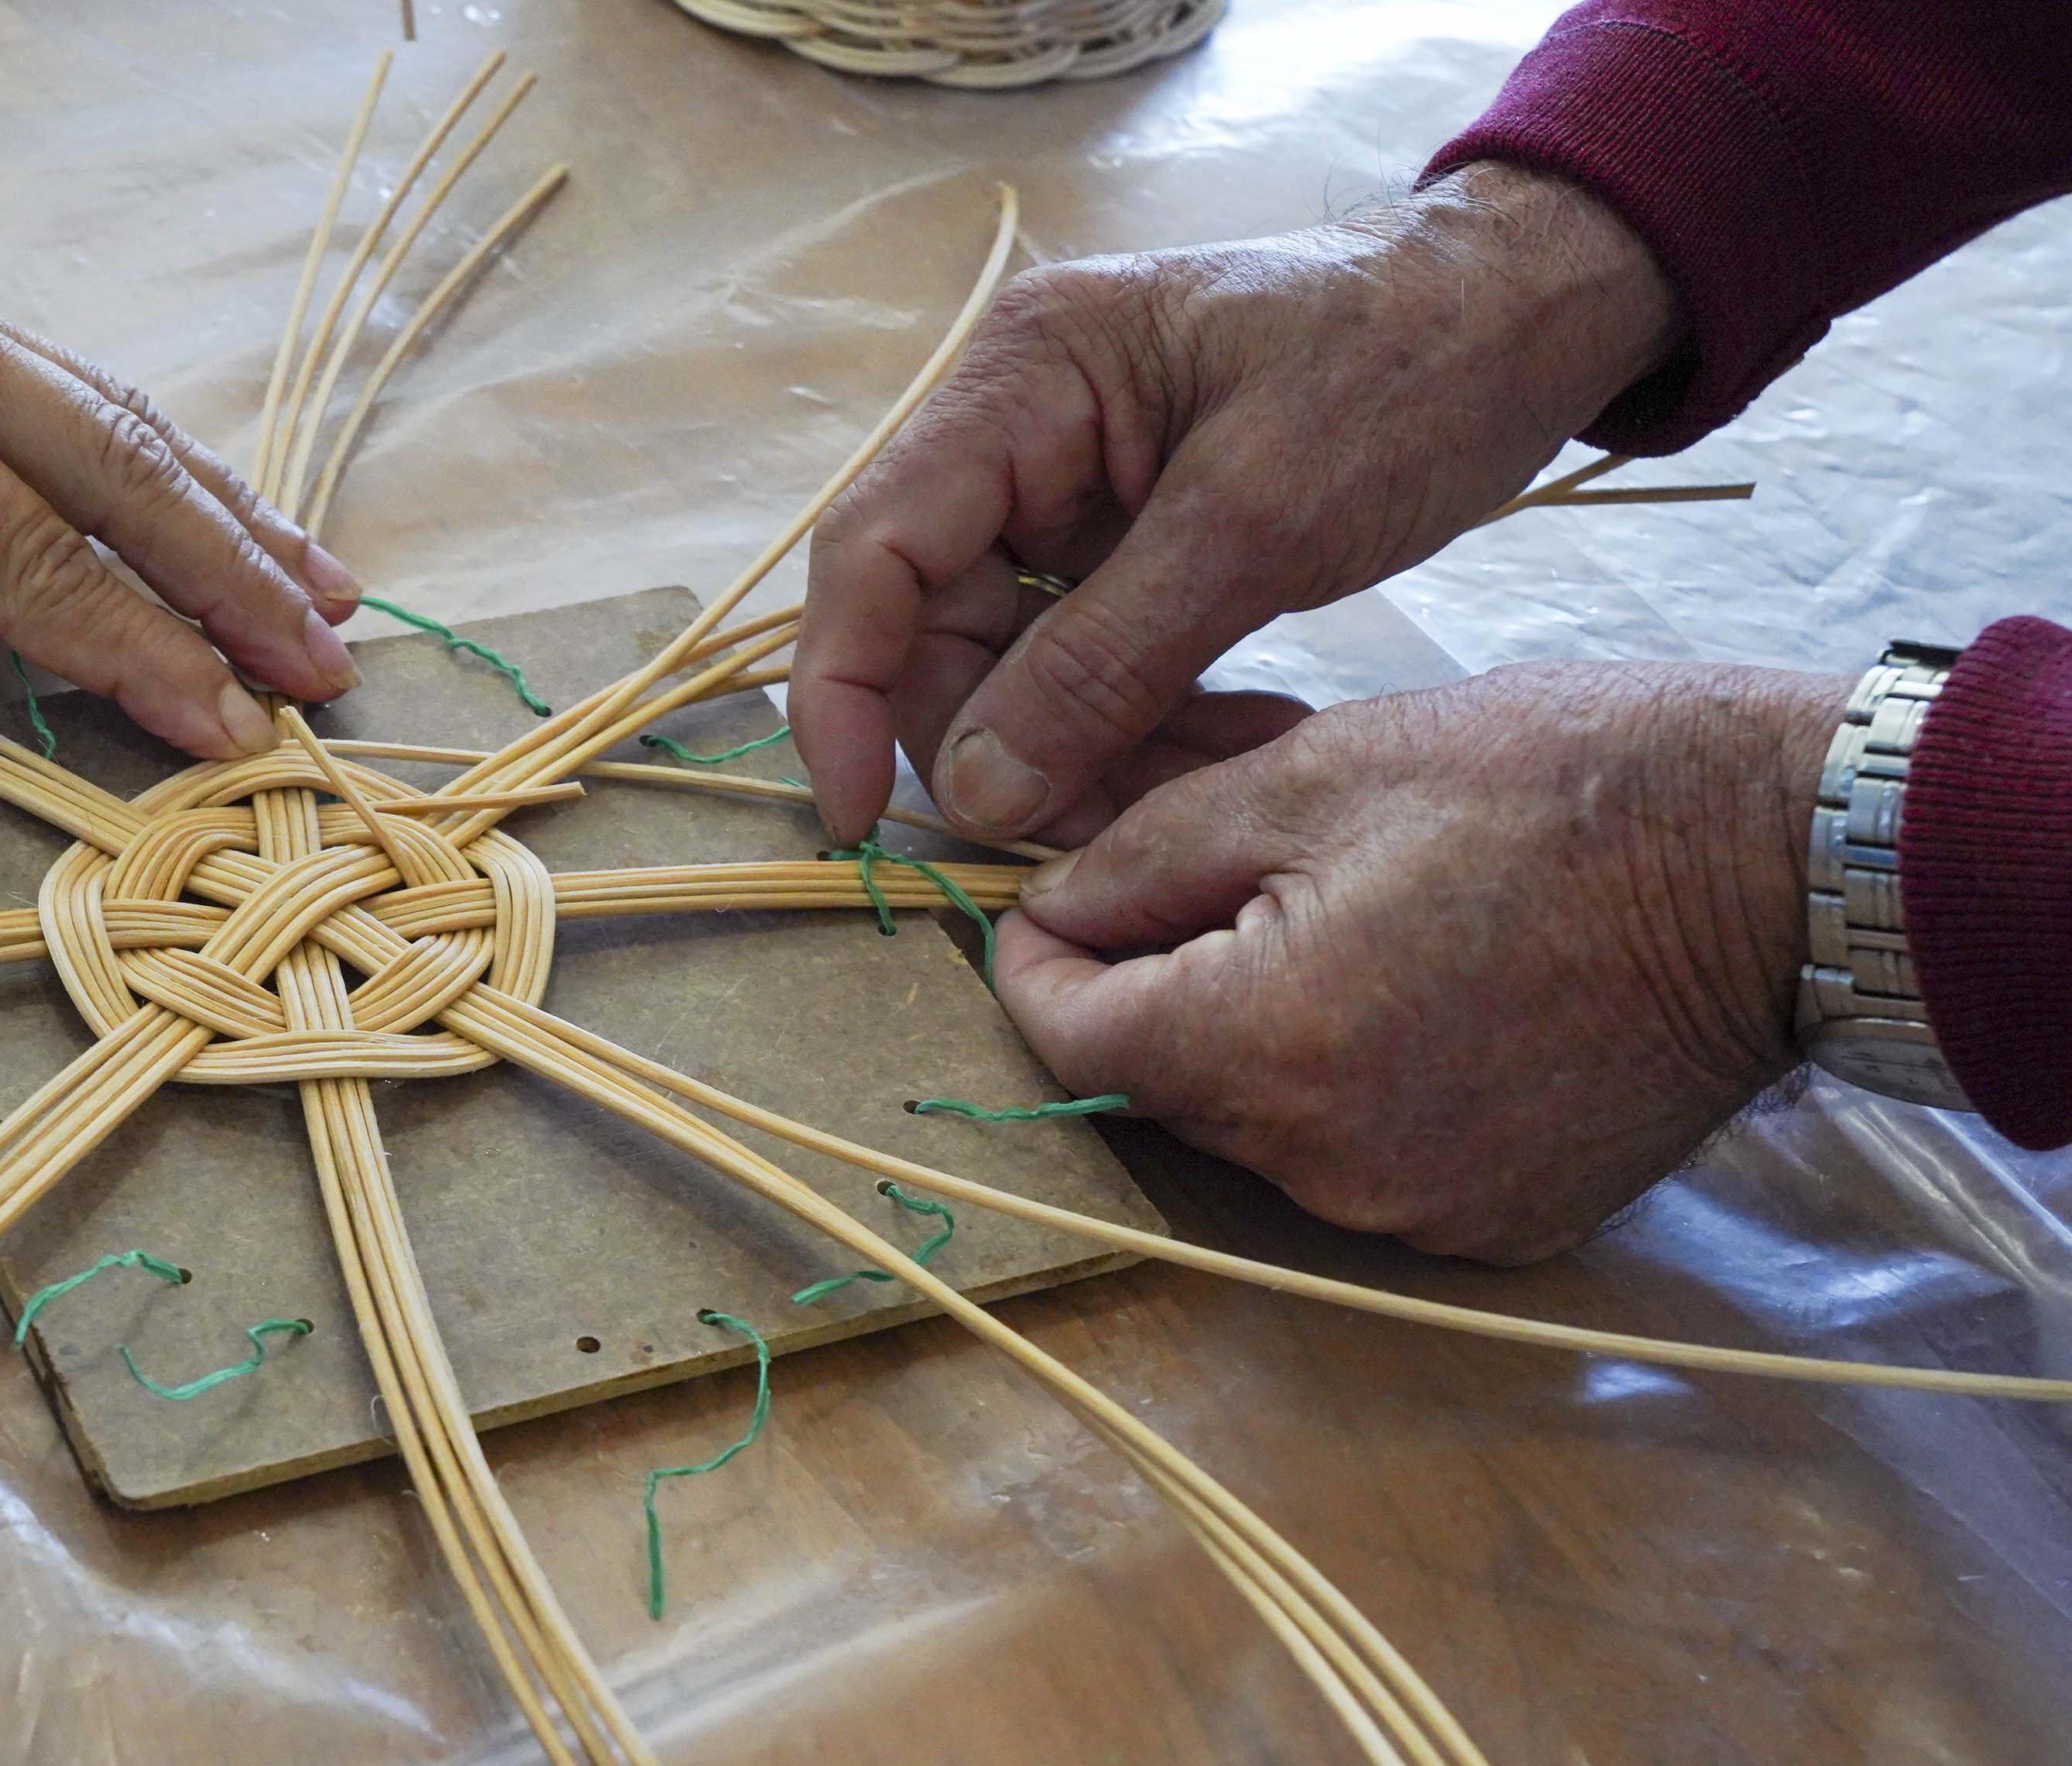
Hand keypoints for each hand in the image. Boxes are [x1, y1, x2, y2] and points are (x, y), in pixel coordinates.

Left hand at [0, 240, 360, 759]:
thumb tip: (40, 624)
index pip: (43, 557)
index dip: (151, 655)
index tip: (241, 732)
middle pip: (113, 474)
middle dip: (233, 579)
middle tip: (329, 665)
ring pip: (114, 421)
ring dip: (227, 513)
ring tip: (328, 588)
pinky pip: (70, 395)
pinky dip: (158, 464)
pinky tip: (223, 513)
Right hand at [790, 163, 1682, 846]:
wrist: (1532, 314)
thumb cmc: (1407, 369)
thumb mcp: (1257, 520)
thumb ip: (1104, 661)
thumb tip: (974, 794)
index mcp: (1022, 380)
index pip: (872, 549)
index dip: (845, 690)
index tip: (859, 819)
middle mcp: (1018, 431)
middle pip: (935, 625)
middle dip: (997, 747)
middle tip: (1086, 840)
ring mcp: (1071, 490)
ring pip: (1012, 664)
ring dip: (1082, 754)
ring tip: (1195, 800)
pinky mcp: (1130, 543)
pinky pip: (1089, 663)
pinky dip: (1140, 727)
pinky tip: (1226, 754)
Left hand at [999, 662, 1840, 1262]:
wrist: (1775, 864)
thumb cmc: (1551, 787)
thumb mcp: (1309, 774)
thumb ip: (1142, 854)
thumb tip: (1042, 905)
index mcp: (1263, 1047)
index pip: (1066, 1033)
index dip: (1035, 956)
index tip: (1048, 894)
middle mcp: (1325, 1164)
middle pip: (1159, 1085)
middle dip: (1156, 985)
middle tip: (1216, 881)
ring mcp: (1413, 1212)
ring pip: (1256, 1128)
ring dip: (1257, 1038)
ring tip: (1342, 928)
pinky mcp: (1491, 1225)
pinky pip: (1362, 1162)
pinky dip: (1354, 1088)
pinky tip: (1421, 999)